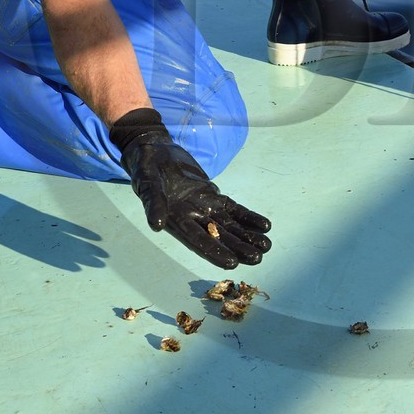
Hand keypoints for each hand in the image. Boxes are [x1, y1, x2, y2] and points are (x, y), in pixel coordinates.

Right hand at [110, 108, 271, 268]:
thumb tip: (157, 225)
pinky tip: (264, 226)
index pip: (197, 240)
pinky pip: (233, 209)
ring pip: (229, 225)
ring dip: (247, 236)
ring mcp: (204, 206)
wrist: (155, 150)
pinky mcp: (212, 195)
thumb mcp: (146, 181)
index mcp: (175, 219)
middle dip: (237, 247)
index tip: (231, 264)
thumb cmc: (146, 167)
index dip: (214, 251)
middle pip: (218, 236)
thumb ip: (153, 202)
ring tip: (266, 246)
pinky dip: (248, 218)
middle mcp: (192, 217)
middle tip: (258, 258)